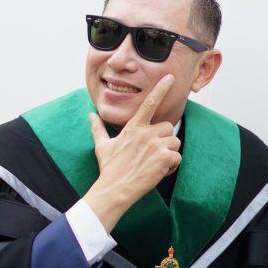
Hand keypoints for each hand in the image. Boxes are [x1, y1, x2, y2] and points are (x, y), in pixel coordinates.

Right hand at [83, 75, 181, 232]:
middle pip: (168, 127)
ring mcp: (155, 145)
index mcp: (133, 128)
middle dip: (164, 139)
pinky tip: (159, 171)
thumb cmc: (109, 168)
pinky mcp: (164, 158)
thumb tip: (90, 115)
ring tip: (155, 164)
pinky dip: (172, 166)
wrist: (114, 189)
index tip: (170, 78)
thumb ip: (98, 128)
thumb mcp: (102, 146)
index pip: (149, 103)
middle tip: (153, 153)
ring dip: (169, 153)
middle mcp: (146, 133)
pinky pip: (177, 157)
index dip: (161, 88)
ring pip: (175, 142)